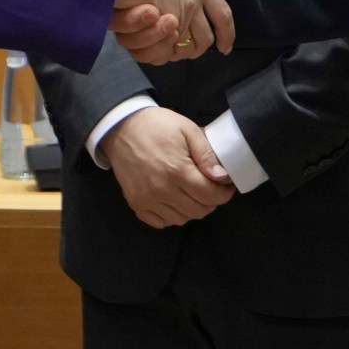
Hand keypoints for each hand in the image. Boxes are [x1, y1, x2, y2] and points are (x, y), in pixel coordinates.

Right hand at [99, 107, 233, 228]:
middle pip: (197, 211)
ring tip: (193, 193)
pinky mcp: (135, 203)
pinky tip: (175, 201)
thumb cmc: (157, 126)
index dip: (224, 194)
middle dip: (211, 202)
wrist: (121, 128)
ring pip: (180, 219)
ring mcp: (146, 199)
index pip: (209, 196)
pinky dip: (171, 216)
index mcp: (177, 170)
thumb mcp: (187, 130)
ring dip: (192, 210)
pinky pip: (160, 222)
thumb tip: (222, 177)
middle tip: (211, 188)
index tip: (227, 187)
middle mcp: (161, 190)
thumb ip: (207, 155)